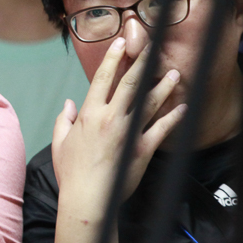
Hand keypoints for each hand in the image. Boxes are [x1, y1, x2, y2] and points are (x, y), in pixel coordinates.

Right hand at [52, 38, 185, 217]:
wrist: (88, 199)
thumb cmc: (71, 173)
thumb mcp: (59, 143)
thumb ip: (63, 121)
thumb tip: (68, 104)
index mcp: (89, 114)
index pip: (102, 78)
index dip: (112, 58)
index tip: (121, 43)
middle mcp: (110, 118)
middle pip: (129, 83)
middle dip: (141, 63)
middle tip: (152, 48)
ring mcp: (128, 132)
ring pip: (149, 103)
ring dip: (162, 86)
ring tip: (174, 73)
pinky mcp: (142, 149)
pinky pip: (161, 129)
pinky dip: (173, 118)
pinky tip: (182, 108)